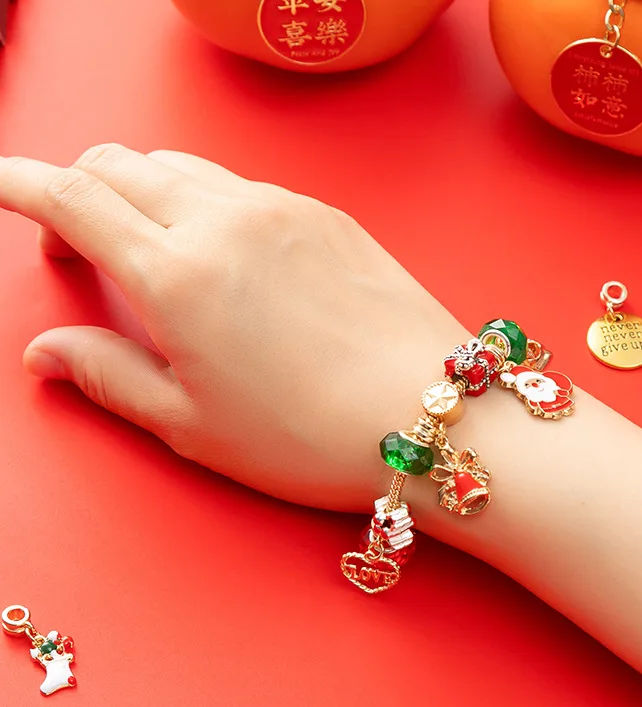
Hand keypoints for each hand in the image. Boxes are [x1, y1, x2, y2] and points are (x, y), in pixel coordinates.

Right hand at [0, 145, 468, 510]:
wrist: (429, 413)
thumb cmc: (309, 436)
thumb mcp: (192, 425)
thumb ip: (108, 376)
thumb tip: (47, 351)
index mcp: (177, 274)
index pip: (74, 197)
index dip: (22, 185)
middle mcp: (226, 220)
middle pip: (122, 165)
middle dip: (81, 190)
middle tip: (79, 249)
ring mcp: (283, 208)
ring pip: (184, 169)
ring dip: (145, 193)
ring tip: (154, 254)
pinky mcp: (328, 214)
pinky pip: (245, 186)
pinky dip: (209, 203)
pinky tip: (228, 256)